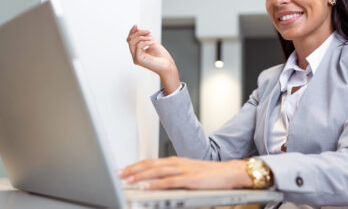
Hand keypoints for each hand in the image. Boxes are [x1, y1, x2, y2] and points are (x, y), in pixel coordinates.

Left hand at [118, 156, 252, 189]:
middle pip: (150, 164)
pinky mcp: (190, 179)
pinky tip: (147, 187)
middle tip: (118, 174)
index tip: (122, 170)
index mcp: (175, 161)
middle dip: (132, 170)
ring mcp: (183, 170)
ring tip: (127, 180)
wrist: (229, 172)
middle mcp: (177, 163)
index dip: (135, 166)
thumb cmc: (210, 174)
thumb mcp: (187, 173)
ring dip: (139, 175)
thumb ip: (172, 175)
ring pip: (156, 171)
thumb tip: (157, 181)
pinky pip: (170, 182)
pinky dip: (156, 184)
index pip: (150, 162)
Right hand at [126, 25, 180, 93]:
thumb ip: (143, 35)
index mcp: (137, 51)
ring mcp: (135, 58)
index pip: (130, 40)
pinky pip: (138, 47)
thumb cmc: (161, 55)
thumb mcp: (151, 41)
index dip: (132, 32)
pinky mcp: (138, 60)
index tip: (136, 25)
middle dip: (138, 33)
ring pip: (131, 43)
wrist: (167, 64)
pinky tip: (152, 42)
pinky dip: (145, 42)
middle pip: (130, 40)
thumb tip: (135, 27)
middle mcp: (135, 55)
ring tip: (151, 38)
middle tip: (149, 31)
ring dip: (141, 37)